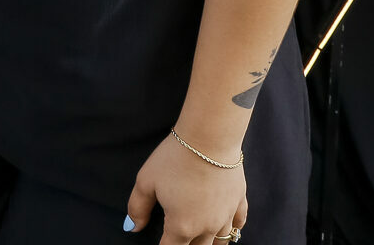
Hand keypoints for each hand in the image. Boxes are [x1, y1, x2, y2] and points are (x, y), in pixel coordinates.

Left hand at [126, 134, 245, 244]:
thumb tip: (133, 227)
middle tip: (178, 239)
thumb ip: (137, 208)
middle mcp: (207, 227)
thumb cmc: (175, 158)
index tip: (161, 243)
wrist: (209, 139)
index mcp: (182, 226)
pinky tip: (225, 226)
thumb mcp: (146, 181)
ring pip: (220, 242)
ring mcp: (226, 216)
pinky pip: (238, 224)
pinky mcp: (239, 202)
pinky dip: (231, 229)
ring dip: (208, 243)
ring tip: (199, 240)